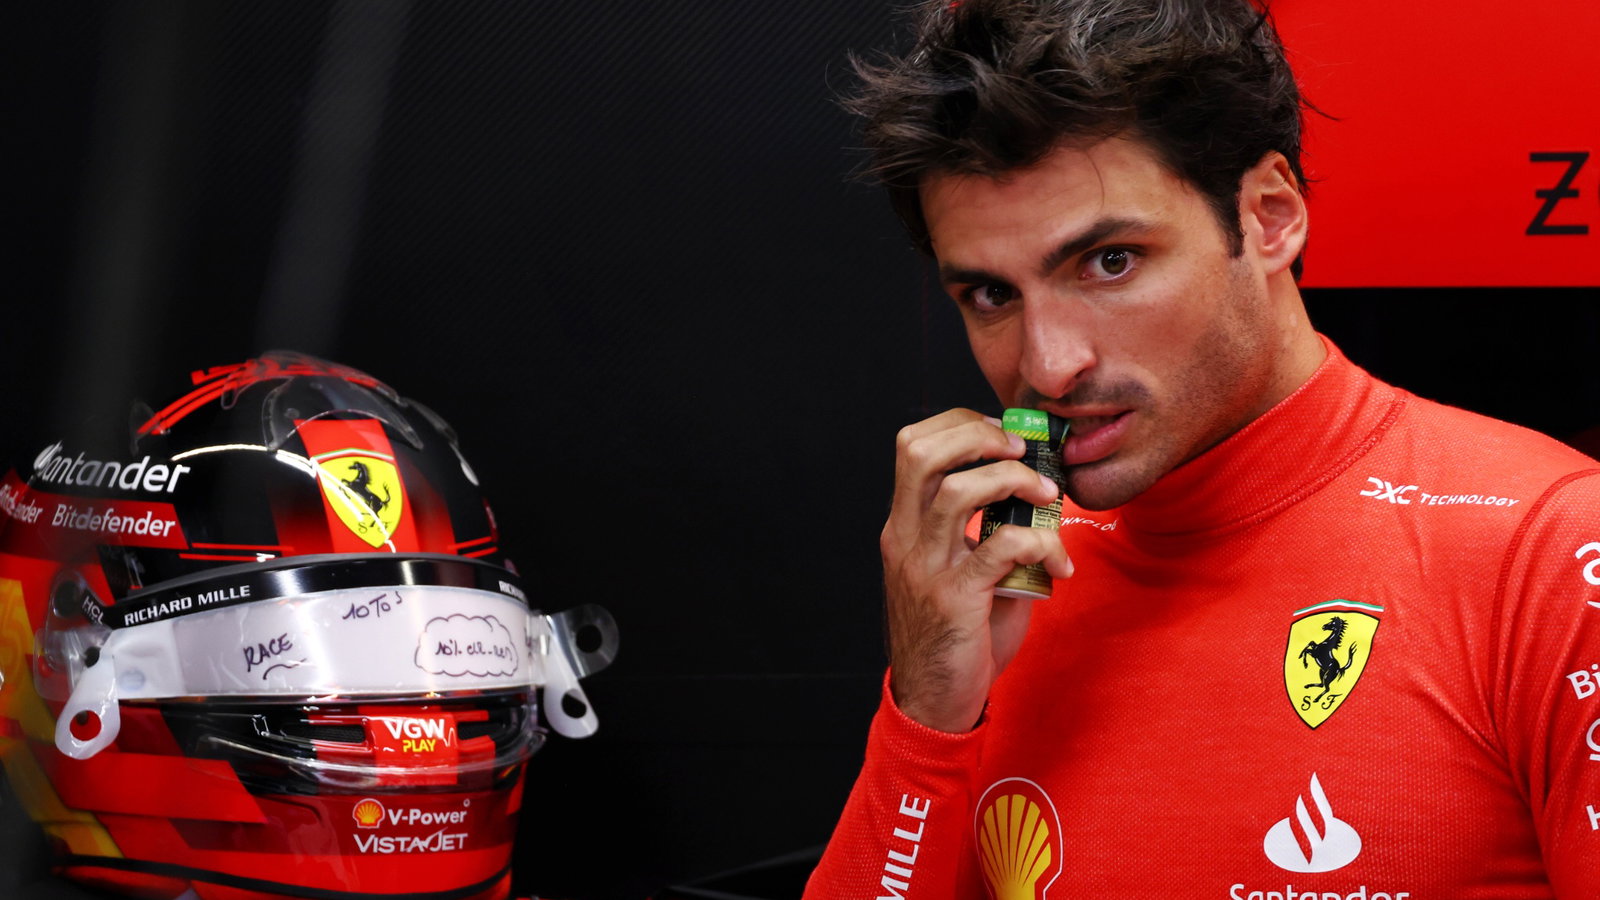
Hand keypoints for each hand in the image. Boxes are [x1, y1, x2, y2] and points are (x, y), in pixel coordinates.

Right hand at [880, 409, 1072, 732]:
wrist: (934, 701)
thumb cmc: (956, 634)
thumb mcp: (960, 571)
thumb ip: (985, 532)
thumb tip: (1037, 497)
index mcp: (904, 526)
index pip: (912, 445)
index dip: (961, 424)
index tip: (1005, 437)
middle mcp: (906, 539)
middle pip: (921, 452)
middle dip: (978, 435)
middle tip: (1021, 451)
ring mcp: (926, 567)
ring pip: (957, 491)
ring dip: (1013, 481)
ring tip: (1047, 497)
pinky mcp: (954, 599)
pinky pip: (998, 548)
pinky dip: (1038, 543)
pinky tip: (1059, 565)